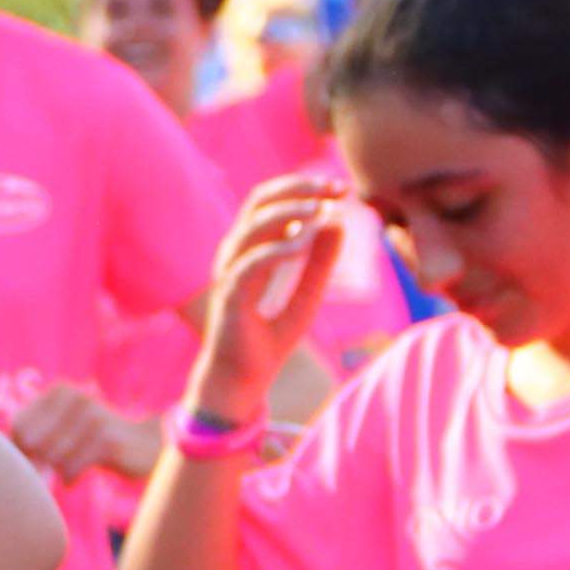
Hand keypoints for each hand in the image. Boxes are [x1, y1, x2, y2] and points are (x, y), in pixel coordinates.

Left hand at [7, 381, 144, 485]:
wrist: (147, 445)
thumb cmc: (94, 442)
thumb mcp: (64, 428)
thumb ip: (32, 436)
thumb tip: (2, 460)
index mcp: (61, 391)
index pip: (19, 427)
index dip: (20, 450)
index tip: (33, 461)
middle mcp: (76, 398)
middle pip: (31, 443)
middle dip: (34, 462)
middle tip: (46, 471)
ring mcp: (93, 418)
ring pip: (51, 457)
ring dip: (53, 472)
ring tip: (64, 472)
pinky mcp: (107, 441)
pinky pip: (69, 469)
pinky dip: (68, 478)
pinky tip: (72, 480)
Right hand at [186, 176, 346, 430]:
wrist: (242, 381)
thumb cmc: (267, 341)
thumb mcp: (307, 297)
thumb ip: (319, 263)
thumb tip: (338, 223)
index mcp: (251, 249)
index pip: (273, 203)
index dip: (305, 189)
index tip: (340, 189)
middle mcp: (235, 253)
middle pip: (260, 202)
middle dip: (299, 189)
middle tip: (335, 188)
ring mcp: (229, 272)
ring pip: (254, 226)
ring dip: (291, 211)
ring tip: (323, 210)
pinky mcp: (229, 295)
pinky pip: (252, 262)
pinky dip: (278, 249)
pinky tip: (304, 243)